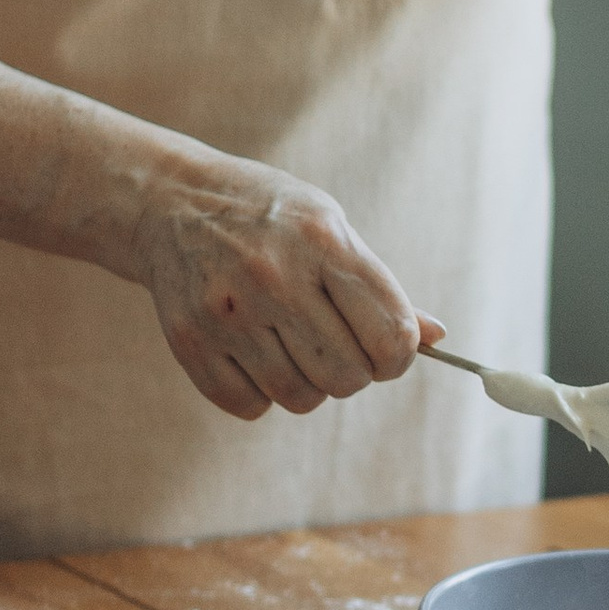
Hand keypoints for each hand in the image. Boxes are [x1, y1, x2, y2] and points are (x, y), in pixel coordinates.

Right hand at [130, 155, 439, 421]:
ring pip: (301, 397)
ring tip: (291, 345)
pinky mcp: (190, 341)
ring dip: (307, 384)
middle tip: (334, 345)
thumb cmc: (270, 218)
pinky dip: (260, 393)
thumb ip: (379, 287)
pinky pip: (251, 406)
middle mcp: (274, 275)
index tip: (387, 350)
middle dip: (353, 372)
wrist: (172, 203)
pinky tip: (254, 353)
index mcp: (322, 241)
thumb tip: (436, 338)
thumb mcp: (330, 227)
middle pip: (348, 376)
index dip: (399, 356)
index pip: (391, 334)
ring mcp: (227, 311)